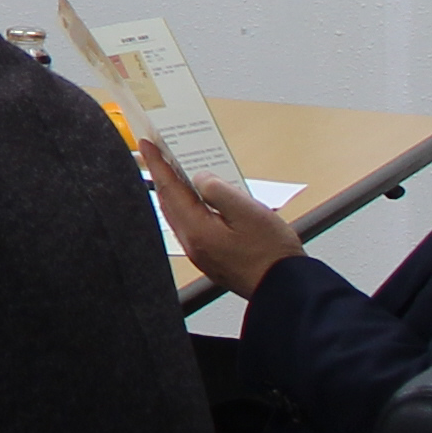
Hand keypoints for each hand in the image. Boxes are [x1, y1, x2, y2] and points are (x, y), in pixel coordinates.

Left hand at [135, 137, 296, 299]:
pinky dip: (189, 206)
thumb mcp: (247, 211)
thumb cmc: (271, 253)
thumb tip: (200, 178)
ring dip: (175, 191)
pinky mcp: (212, 257)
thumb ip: (217, 190)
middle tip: (156, 153)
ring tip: (175, 170)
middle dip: (162, 175)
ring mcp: (201, 252)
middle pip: (169, 202)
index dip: (157, 163)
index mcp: (196, 230)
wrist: (284, 289)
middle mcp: (192, 243)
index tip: (146, 143)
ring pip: (179, 214)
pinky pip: (192, 225)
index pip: (169, 189)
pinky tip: (200, 199)